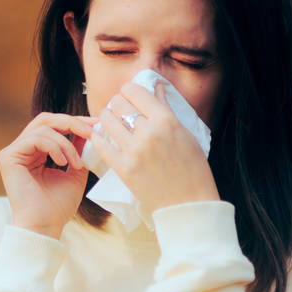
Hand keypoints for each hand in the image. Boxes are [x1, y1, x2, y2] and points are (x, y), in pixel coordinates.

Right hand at [0, 112, 98, 238]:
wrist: (45, 226)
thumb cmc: (58, 206)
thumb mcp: (75, 172)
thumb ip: (78, 150)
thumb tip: (88, 128)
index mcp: (34, 152)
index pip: (52, 125)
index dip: (74, 122)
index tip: (96, 124)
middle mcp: (21, 149)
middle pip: (45, 119)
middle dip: (71, 122)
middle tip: (91, 131)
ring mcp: (12, 152)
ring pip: (43, 128)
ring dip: (66, 143)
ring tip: (76, 163)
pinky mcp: (7, 157)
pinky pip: (35, 139)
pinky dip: (54, 147)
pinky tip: (62, 163)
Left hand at [91, 80, 219, 210]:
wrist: (188, 204)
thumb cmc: (193, 169)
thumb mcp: (186, 134)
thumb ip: (167, 109)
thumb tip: (156, 86)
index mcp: (166, 120)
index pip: (135, 91)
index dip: (130, 90)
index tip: (130, 96)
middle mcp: (148, 132)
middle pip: (118, 103)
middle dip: (117, 103)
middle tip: (120, 110)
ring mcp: (133, 151)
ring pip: (106, 120)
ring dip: (106, 118)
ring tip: (112, 123)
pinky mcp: (123, 168)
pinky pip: (100, 144)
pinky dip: (98, 137)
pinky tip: (102, 137)